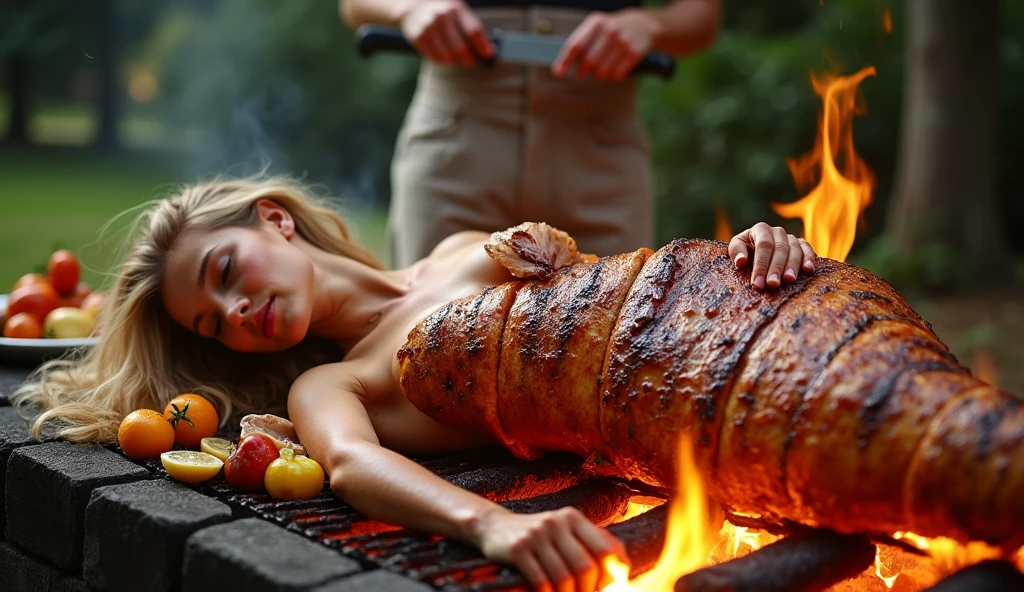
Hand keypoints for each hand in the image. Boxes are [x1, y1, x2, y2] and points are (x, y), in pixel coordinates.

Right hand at [398, 1, 494, 66]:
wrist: (413, 5)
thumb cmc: (442, 11)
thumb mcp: (458, 11)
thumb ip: (472, 27)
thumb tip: (489, 50)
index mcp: (456, 8)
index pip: (474, 30)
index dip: (483, 45)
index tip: (488, 55)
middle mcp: (443, 16)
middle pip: (460, 47)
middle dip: (467, 58)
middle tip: (469, 62)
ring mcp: (429, 26)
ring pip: (447, 56)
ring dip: (452, 59)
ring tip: (451, 55)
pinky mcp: (418, 36)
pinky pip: (434, 58)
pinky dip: (439, 59)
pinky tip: (439, 52)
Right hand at [476, 507, 628, 591]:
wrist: (494, 527)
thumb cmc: (538, 534)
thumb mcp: (564, 529)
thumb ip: (592, 542)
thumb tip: (623, 566)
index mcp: (573, 518)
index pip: (605, 549)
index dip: (610, 574)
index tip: (605, 588)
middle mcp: (556, 523)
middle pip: (586, 566)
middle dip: (588, 590)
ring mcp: (536, 535)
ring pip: (564, 577)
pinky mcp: (518, 550)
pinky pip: (541, 581)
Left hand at [552, 10, 658, 81]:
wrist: (643, 25)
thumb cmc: (611, 29)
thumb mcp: (596, 27)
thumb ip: (580, 43)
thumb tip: (561, 67)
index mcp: (596, 23)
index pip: (576, 45)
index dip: (565, 61)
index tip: (557, 73)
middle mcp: (609, 31)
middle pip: (588, 61)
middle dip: (582, 71)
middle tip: (581, 74)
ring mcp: (623, 42)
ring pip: (602, 71)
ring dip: (598, 75)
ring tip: (600, 69)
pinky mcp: (633, 53)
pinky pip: (616, 75)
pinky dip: (612, 76)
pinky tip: (614, 68)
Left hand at [729, 222, 816, 290]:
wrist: (757, 247)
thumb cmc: (746, 249)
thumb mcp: (736, 246)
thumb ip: (736, 251)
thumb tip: (741, 261)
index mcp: (761, 229)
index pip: (763, 245)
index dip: (761, 264)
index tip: (757, 282)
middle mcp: (778, 231)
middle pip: (780, 248)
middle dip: (775, 268)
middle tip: (772, 284)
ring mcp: (791, 238)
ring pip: (794, 250)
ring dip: (792, 266)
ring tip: (788, 280)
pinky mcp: (802, 245)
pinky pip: (807, 249)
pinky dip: (809, 258)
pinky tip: (808, 270)